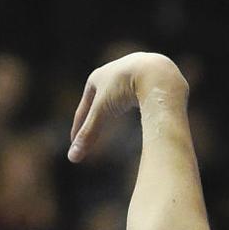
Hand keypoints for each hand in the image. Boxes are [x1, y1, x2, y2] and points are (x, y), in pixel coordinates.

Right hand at [67, 52, 185, 161]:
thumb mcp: (103, 112)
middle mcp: (112, 71)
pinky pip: (139, 91)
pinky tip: (140, 104)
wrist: (155, 73)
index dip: (79, 127)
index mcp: (96, 77)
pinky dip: (135, 101)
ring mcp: (131, 71)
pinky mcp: (149, 76)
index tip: (75, 142)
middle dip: (94, 114)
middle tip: (91, 128)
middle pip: (99, 99)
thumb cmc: (125, 89)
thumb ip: (88, 134)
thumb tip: (72, 158)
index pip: (84, 107)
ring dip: (116, 104)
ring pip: (120, 93)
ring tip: (115, 113)